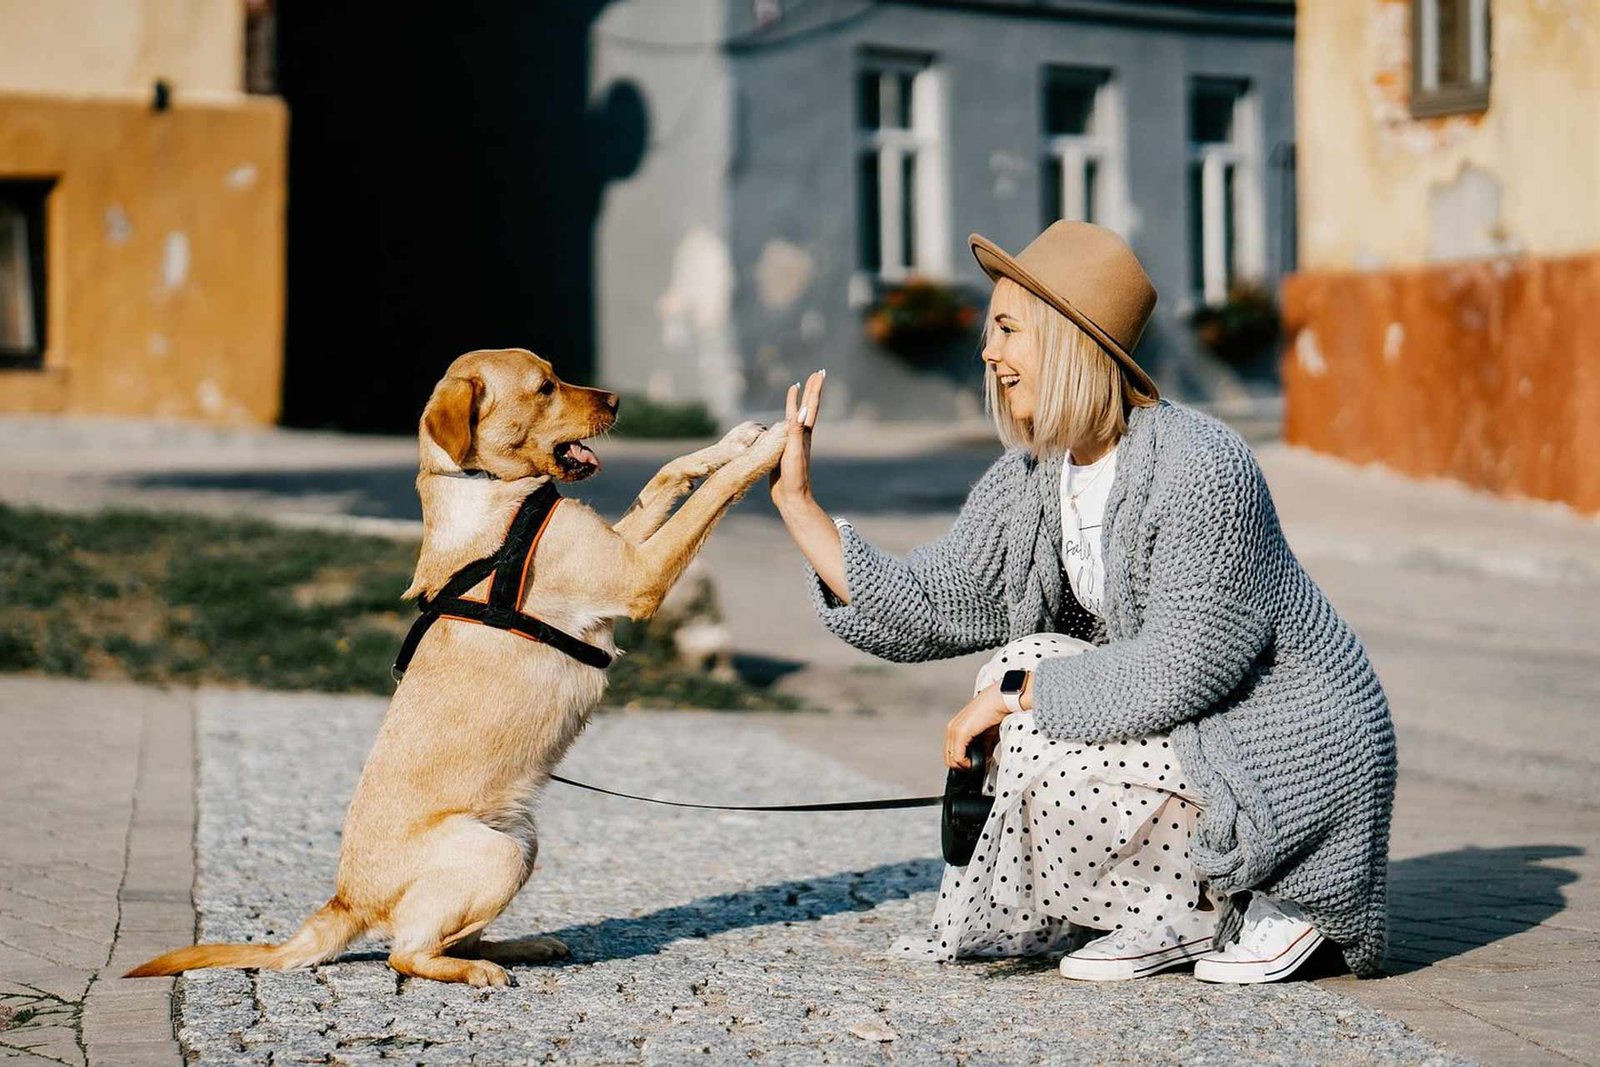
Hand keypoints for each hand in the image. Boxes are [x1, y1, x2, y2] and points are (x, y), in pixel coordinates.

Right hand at [770, 370, 824, 508]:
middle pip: (807, 407)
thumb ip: (796, 432)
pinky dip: (783, 418)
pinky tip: (781, 418)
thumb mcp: (794, 452)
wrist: (792, 498)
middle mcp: (801, 435)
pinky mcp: (783, 450)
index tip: (819, 373)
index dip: (814, 389)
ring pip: (795, 416)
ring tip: (798, 388)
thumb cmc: (794, 477)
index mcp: (804, 434)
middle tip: (816, 373)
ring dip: (798, 402)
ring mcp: (793, 442)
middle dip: (811, 390)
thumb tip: (802, 410)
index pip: (811, 406)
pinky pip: (783, 428)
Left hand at [944, 685, 1008, 768]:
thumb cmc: (996, 713)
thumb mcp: (987, 735)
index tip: (976, 764)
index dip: (962, 762)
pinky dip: (967, 763)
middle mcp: (951, 728)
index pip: (950, 752)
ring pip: (951, 759)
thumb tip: (982, 761)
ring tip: (980, 763)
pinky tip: (977, 761)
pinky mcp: (961, 732)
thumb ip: (982, 748)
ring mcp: (954, 730)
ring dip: (965, 766)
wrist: (1001, 700)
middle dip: (963, 766)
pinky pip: (957, 756)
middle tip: (977, 766)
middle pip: (948, 758)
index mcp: (956, 727)